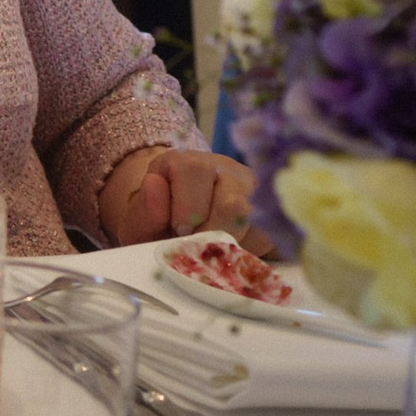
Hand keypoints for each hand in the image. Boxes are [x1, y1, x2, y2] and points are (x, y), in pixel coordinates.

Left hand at [99, 146, 273, 254]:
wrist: (178, 238)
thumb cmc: (161, 228)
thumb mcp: (141, 221)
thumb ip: (145, 209)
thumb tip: (154, 185)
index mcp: (186, 162)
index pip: (194, 172)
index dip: (186, 212)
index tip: (178, 230)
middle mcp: (225, 168)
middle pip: (233, 204)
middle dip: (213, 234)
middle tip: (200, 245)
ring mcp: (254, 190)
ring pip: (257, 223)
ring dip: (235, 245)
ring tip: (216, 248)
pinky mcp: (274, 214)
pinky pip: (274, 236)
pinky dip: (256, 251)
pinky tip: (237, 253)